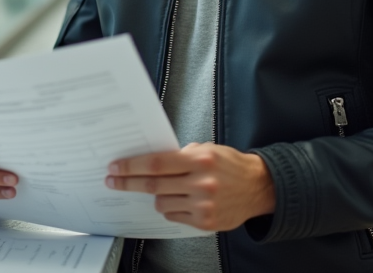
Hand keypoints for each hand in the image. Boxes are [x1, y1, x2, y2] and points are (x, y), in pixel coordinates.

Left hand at [105, 142, 274, 231]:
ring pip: (161, 203)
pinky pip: (174, 215)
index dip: (132, 166)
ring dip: (156, 196)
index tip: (116, 167)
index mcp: (200, 160)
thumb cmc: (230, 165)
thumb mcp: (207, 149)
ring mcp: (203, 205)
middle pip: (154, 184)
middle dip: (129, 182)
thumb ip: (181, 155)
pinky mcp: (205, 222)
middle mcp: (202, 183)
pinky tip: (181, 200)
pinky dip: (171, 208)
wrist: (258, 187)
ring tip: (167, 189)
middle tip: (114, 181)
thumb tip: (151, 160)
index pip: (156, 163)